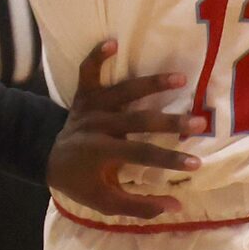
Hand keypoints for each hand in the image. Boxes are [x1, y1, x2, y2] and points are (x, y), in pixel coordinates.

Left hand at [46, 42, 207, 221]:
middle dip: (170, 121)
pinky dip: (97, 56)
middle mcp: (96, 125)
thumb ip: (140, 206)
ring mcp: (89, 106)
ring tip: (181, 78)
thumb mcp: (106, 202)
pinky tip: (114, 42)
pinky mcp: (83, 94)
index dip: (169, 159)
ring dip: (151, 83)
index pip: (142, 154)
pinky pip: (87, 71)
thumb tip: (177, 207)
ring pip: (122, 91)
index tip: (196, 163)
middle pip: (137, 120)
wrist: (48, 160)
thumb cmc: (82, 182)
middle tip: (200, 122)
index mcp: (101, 151)